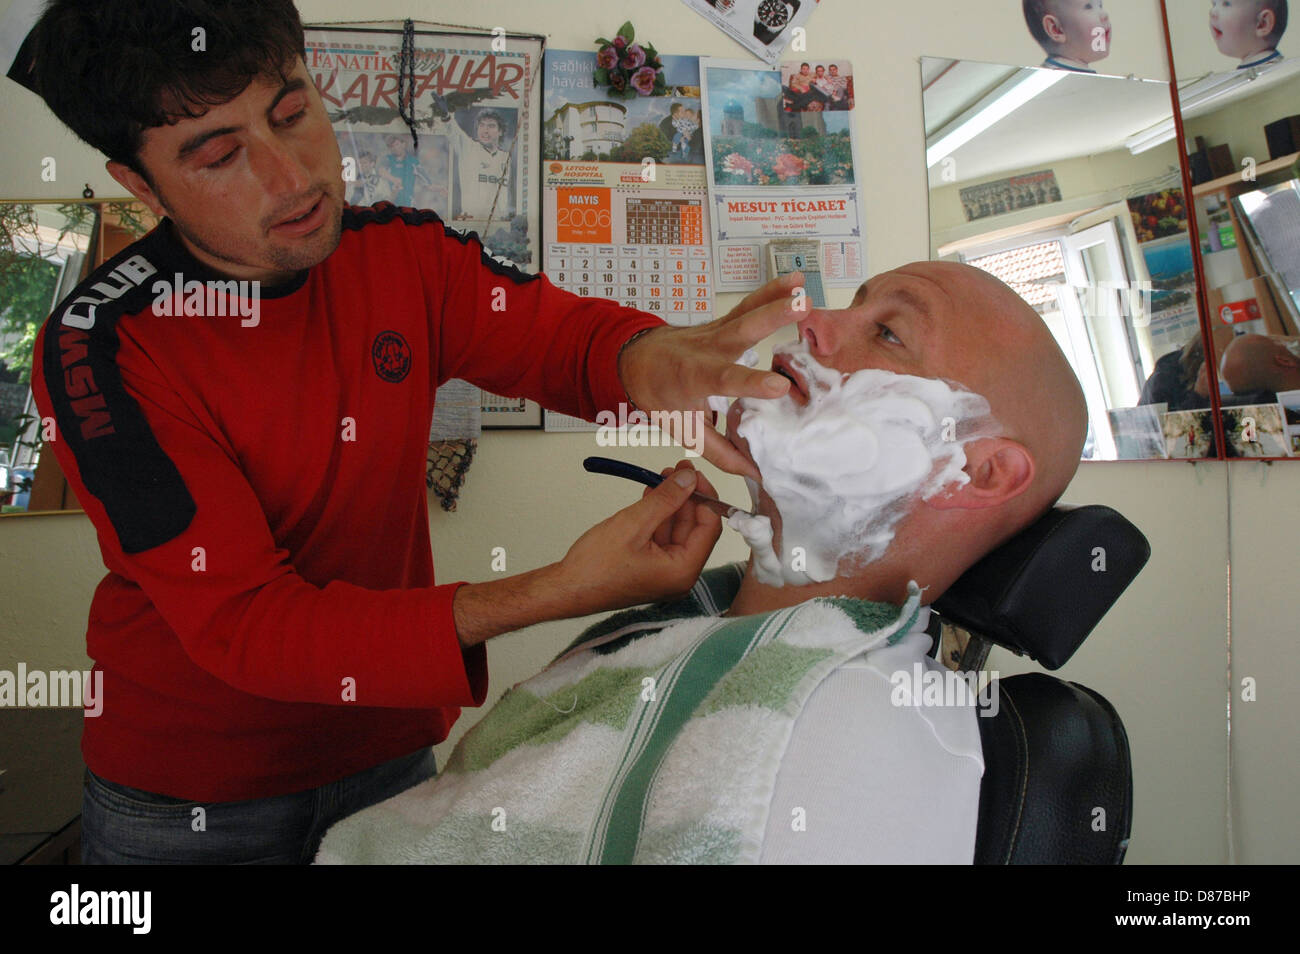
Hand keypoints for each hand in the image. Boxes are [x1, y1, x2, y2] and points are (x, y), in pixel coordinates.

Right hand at [553, 460, 721, 615]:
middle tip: (678, 470)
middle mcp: (679, 576)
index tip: (694, 475)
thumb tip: (689, 479)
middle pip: (695, 528)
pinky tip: (651, 496)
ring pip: (678, 530)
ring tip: (662, 478)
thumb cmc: (595, 568)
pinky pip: (663, 538)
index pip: (709, 527)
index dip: (704, 497)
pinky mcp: (652, 569)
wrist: (567, 588)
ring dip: (671, 504)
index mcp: (682, 571)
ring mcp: (665, 573)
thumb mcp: (633, 523)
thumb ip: (666, 499)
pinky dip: (659, 517)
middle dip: (686, 497)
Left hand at [619, 272, 803, 477]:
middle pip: (740, 330)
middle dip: (770, 318)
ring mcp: (716, 331)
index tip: (779, 386)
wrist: (636, 359)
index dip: (750, 383)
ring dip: (775, 297)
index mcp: (694, 376)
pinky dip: (771, 291)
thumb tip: (755, 472)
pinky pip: (749, 305)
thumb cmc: (659, 393)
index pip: (724, 379)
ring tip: (802, 287)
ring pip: (746, 311)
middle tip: (800, 307)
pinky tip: (795, 280)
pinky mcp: (725, 323)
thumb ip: (720, 451)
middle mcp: (707, 348)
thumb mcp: (683, 427)